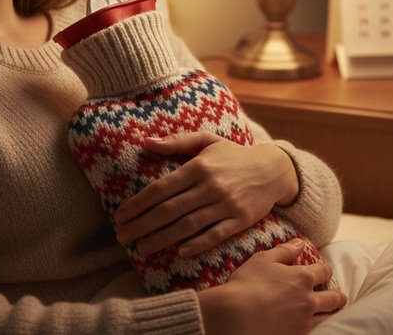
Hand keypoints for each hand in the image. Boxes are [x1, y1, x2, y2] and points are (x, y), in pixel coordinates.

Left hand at [113, 131, 298, 255]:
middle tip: (122, 237)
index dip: (138, 204)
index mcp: (198, 166)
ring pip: (188, 226)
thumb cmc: (233, 155)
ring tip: (142, 248)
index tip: (119, 216)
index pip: (161, 188)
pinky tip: (180, 252)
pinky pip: (215, 235)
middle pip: (169, 210)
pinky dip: (197, 244)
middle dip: (142, 225)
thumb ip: (176, 142)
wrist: (272, 169)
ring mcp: (225, 204)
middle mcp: (210, 186)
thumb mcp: (206, 141)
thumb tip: (145, 142)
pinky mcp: (239, 220)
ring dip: (162, 239)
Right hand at [198, 238, 346, 334]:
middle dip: (337, 296)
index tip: (323, 271)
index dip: (324, 270)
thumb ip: (284, 251)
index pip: (324, 271)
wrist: (235, 317)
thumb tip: (300, 243)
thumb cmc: (246, 285)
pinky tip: (311, 325)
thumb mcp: (263, 260)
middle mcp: (309, 300)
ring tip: (328, 312)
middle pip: (334, 298)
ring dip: (330, 313)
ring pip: (328, 318)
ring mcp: (304, 322)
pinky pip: (316, 332)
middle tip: (338, 296)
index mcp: (302, 278)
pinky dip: (318, 328)